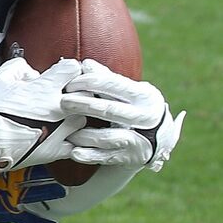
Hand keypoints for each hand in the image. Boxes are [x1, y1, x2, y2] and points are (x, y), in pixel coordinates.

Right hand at [0, 58, 83, 172]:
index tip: (63, 76)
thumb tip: (31, 72)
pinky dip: (71, 141)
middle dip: (76, 94)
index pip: (73, 69)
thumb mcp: (0, 78)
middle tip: (66, 96)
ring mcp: (61, 129)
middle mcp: (58, 107)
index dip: (68, 71)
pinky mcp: (57, 150)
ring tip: (61, 118)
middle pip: (85, 94)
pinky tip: (61, 138)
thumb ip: (20, 68)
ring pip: (83, 119)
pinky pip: (76, 145)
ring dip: (75, 117)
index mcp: (46, 87)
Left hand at [60, 59, 185, 171]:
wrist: (160, 138)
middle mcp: (144, 117)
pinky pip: (107, 157)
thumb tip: (85, 64)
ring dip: (84, 134)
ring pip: (108, 137)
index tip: (69, 84)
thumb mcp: (129, 91)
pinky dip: (90, 156)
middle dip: (84, 105)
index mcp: (143, 95)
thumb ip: (107, 78)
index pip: (112, 84)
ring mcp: (139, 139)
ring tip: (66, 129)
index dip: (88, 82)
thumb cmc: (135, 106)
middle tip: (62, 102)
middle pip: (110, 110)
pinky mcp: (130, 157)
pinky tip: (74, 152)